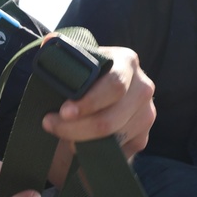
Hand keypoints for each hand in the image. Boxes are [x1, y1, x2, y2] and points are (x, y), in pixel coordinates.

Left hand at [41, 45, 155, 160]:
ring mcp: (147, 114)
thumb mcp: (77, 60)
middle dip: (77, 127)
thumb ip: (64, 52)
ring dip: (81, 141)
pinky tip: (78, 144)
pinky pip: (117, 153)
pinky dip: (94, 152)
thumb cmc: (85, 77)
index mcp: (127, 62)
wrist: (100, 96)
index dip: (88, 103)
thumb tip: (50, 43)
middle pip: (110, 119)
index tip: (63, 112)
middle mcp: (143, 88)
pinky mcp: (142, 137)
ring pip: (112, 140)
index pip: (114, 86)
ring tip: (61, 134)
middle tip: (51, 125)